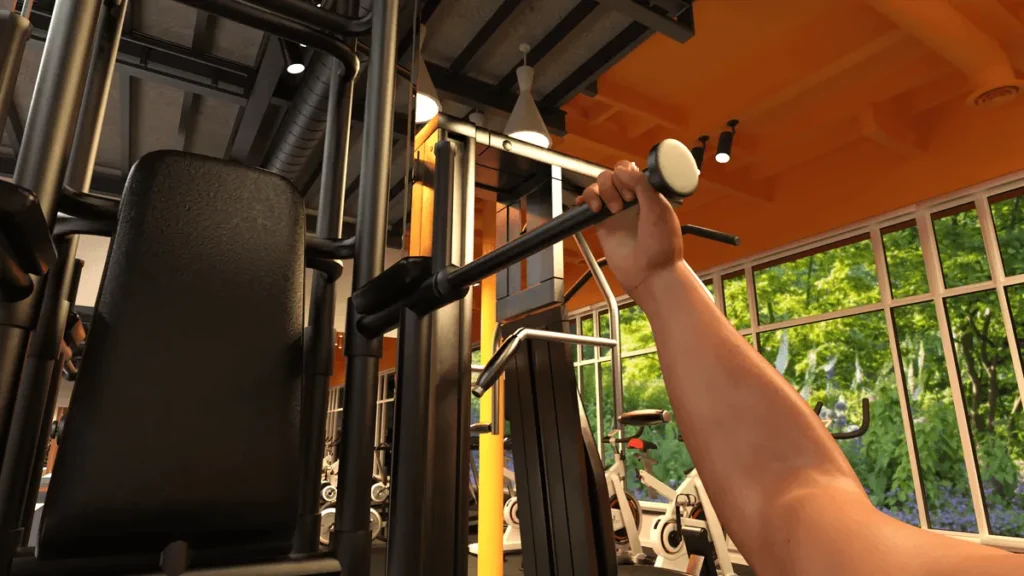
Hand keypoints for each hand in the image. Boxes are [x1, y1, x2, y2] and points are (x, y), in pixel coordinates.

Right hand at [576, 160, 682, 301]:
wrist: (651, 274)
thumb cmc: (662, 247)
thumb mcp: (658, 208)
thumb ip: (641, 184)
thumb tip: (623, 168)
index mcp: (648, 194)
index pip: (629, 170)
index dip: (625, 174)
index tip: (631, 191)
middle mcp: (631, 201)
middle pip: (611, 176)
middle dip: (614, 185)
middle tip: (624, 205)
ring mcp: (615, 212)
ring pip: (598, 187)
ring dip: (601, 193)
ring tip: (612, 211)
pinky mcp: (602, 225)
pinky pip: (588, 205)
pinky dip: (584, 200)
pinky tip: (591, 207)